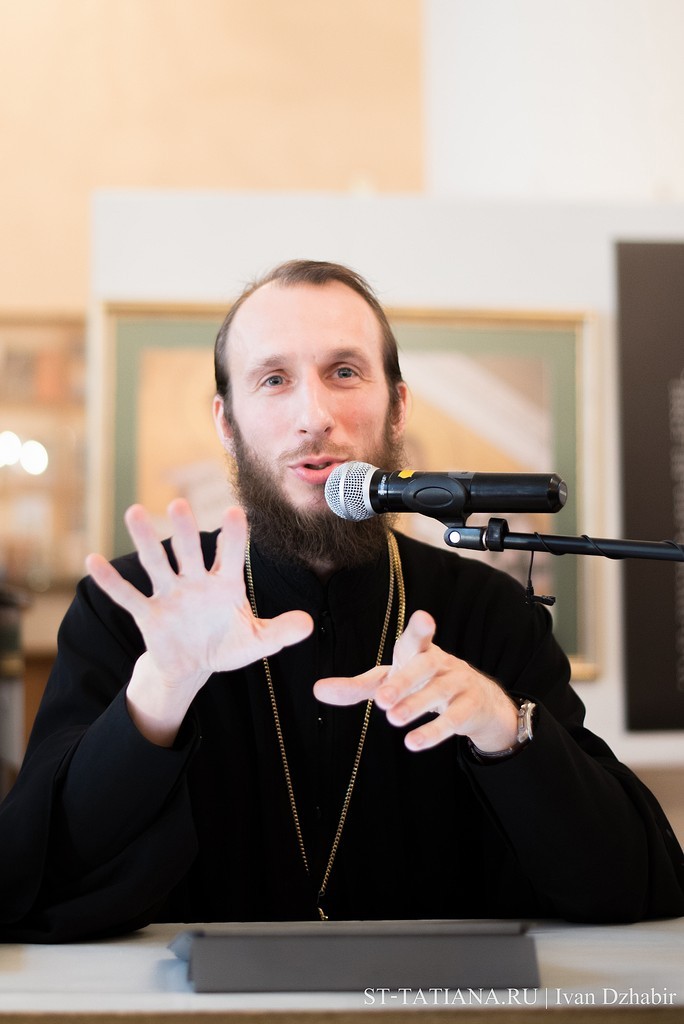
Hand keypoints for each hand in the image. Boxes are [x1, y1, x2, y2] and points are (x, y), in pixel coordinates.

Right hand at [86, 500, 312, 743]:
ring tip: (134, 512)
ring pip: (157, 563)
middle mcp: (196, 581)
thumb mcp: (257, 642)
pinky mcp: (149, 614)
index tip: (236, 512)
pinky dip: (112, 582)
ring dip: (146, 541)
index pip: (232, 554)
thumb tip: (308, 625)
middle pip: (190, 551)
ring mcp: (170, 595)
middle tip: (179, 504)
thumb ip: (280, 632)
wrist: (194, 665)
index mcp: (226, 583)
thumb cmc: (226, 644)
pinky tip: (93, 561)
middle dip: (186, 530)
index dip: (234, 535)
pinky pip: (128, 596)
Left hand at [314, 610, 517, 751]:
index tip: (424, 618)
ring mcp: (459, 683)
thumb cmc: (422, 684)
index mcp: (420, 651)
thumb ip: (356, 686)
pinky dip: (433, 731)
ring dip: (416, 705)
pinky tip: (413, 743)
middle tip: (382, 701)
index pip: (419, 638)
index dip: (421, 628)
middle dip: (404, 681)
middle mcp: (442, 662)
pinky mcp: (470, 706)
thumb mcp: (389, 682)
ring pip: (438, 692)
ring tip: (394, 720)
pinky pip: (453, 719)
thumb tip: (317, 690)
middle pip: (425, 666)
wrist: (477, 703)